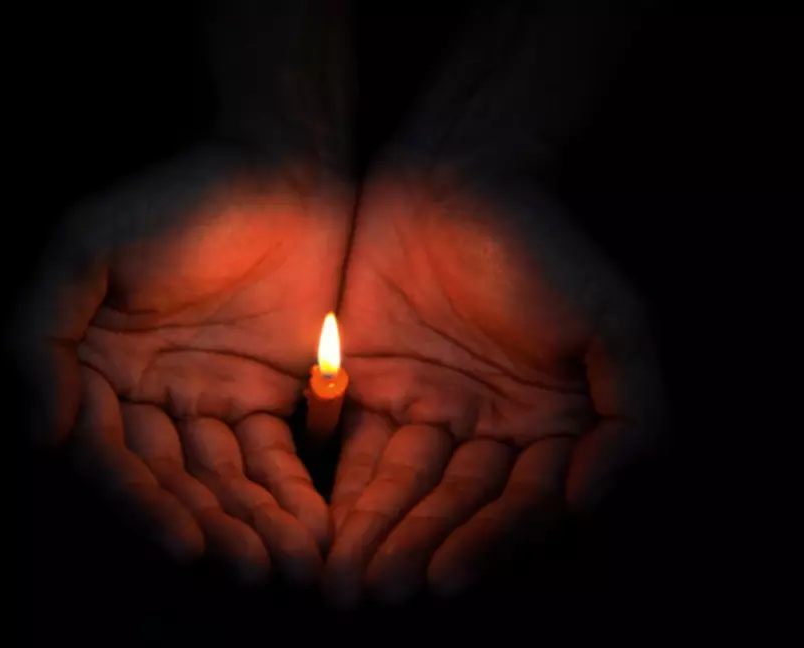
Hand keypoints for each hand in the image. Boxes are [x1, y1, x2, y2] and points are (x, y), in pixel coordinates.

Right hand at [13, 145, 351, 584]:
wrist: (278, 168)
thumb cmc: (176, 199)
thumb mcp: (86, 248)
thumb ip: (42, 335)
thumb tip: (39, 433)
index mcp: (94, 369)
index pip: (109, 454)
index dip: (141, 502)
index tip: (186, 542)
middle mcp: (145, 395)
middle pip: (169, 480)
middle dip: (208, 526)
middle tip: (248, 567)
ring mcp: (207, 399)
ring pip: (223, 479)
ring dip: (252, 524)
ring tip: (288, 563)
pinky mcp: (266, 395)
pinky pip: (273, 456)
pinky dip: (290, 493)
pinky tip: (312, 528)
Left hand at [323, 160, 664, 606]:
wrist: (459, 174)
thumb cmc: (543, 244)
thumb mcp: (613, 323)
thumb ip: (630, 416)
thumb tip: (590, 502)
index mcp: (548, 426)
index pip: (517, 503)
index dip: (483, 542)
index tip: (444, 578)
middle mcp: (488, 430)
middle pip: (452, 504)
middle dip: (416, 548)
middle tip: (379, 593)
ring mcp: (427, 410)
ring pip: (401, 486)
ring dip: (375, 533)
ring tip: (345, 579)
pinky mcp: (369, 385)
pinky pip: (354, 447)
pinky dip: (340, 486)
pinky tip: (322, 524)